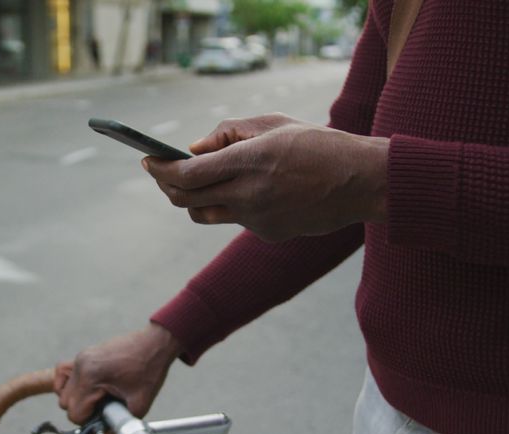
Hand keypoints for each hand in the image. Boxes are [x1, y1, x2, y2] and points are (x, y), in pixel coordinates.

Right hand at [54, 324, 182, 424]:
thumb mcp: (139, 404)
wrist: (155, 343)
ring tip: (97, 399)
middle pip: (65, 403)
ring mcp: (80, 358)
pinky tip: (85, 389)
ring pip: (62, 389)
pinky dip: (68, 384)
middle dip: (82, 412)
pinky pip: (63, 373)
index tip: (103, 419)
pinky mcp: (83, 355)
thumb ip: (120, 425)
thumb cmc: (149, 369)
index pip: (74, 413)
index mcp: (91, 377)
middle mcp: (81, 366)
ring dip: (76, 399)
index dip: (88, 422)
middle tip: (103, 410)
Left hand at [144, 115, 388, 241]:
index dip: (161, 170)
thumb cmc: (317, 144)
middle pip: (186, 199)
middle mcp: (250, 194)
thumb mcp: (272, 123)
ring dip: (192, 199)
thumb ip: (227, 132)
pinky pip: (235, 219)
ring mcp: (258, 219)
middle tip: (160, 172)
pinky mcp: (267, 234)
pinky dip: (231, 204)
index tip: (147, 161)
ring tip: (194, 181)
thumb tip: (193, 150)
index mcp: (250, 160)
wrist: (361, 182)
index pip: (188, 174)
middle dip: (167, 185)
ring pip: (205, 213)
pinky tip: (248, 191)